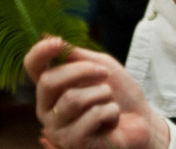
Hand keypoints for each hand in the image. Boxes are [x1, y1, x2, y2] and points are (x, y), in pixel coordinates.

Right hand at [24, 36, 169, 148]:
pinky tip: (112, 120)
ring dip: (102, 94)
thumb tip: (48, 37)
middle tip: (104, 74)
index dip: (40, 52)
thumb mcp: (101, 65)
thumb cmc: (120, 94)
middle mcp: (47, 108)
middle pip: (48, 81)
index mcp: (51, 87)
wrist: (143, 121)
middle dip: (82, 71)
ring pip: (73, 99)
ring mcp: (58, 128)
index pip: (33, 67)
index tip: (58, 42)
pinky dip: (110, 112)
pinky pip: (91, 117)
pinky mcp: (73, 143)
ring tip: (110, 101)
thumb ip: (77, 55)